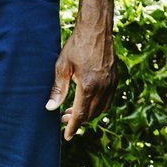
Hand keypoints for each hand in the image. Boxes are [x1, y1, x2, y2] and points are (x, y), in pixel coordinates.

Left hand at [46, 25, 115, 140]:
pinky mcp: (116, 79)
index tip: (66, 137)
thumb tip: (50, 108)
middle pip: (91, 114)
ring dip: (88, 114)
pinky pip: (108, 100)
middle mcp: (103, 88)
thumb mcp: (62, 67)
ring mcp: (112, 84)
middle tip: (63, 118)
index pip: (80, 114)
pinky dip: (98, 106)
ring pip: (101, 109)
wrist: (96, 29)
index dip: (72, 127)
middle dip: (78, 120)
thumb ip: (58, 90)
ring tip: (73, 111)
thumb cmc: (76, 46)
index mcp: (88, 86)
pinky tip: (88, 102)